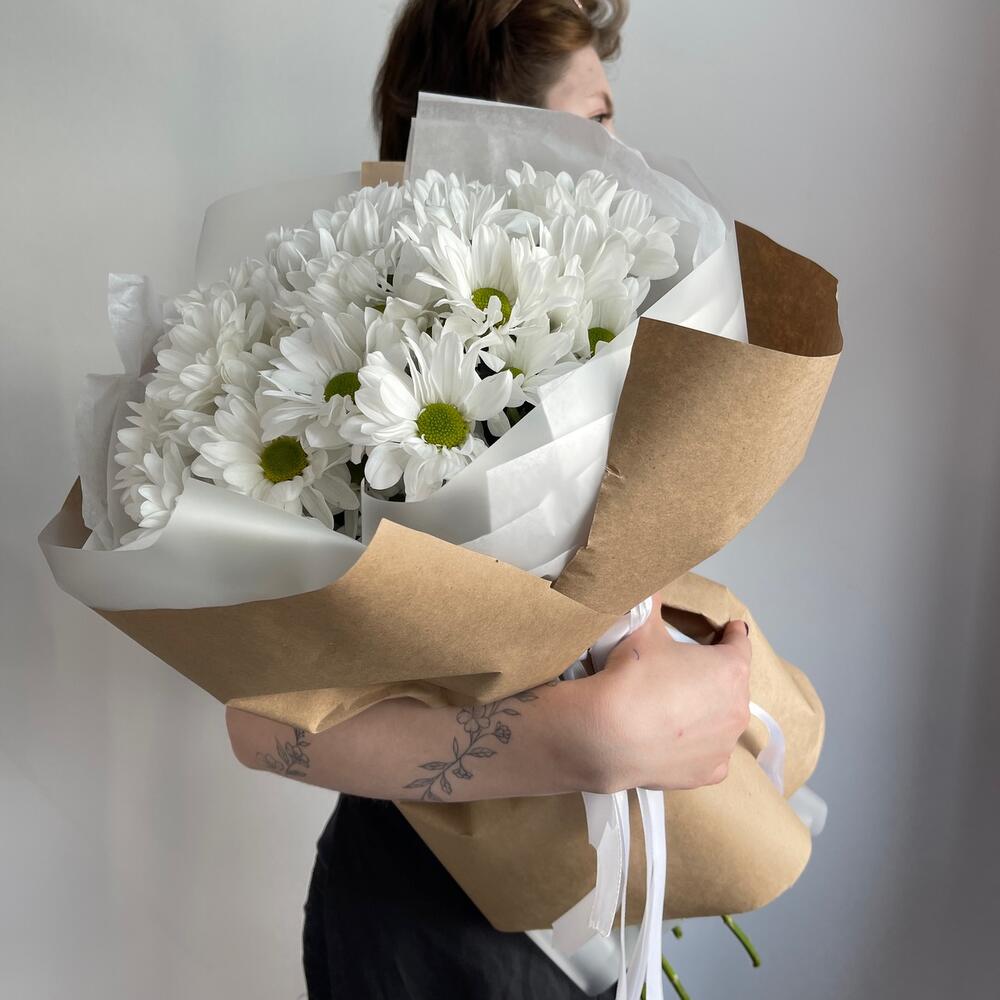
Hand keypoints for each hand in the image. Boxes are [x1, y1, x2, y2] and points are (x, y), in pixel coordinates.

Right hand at [590, 594, 751, 791]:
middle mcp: (737, 707)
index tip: (728, 630)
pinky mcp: (709, 773)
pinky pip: (711, 754)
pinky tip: (676, 739)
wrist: (609, 733)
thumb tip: (649, 579)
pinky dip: (698, 746)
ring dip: (708, 711)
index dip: (731, 633)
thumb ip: (652, 600)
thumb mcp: (642, 628)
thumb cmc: (632, 676)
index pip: (740, 643)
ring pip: (723, 720)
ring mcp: (725, 744)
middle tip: (685, 670)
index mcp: (730, 668)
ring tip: (676, 706)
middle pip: (732, 683)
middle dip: (714, 675)